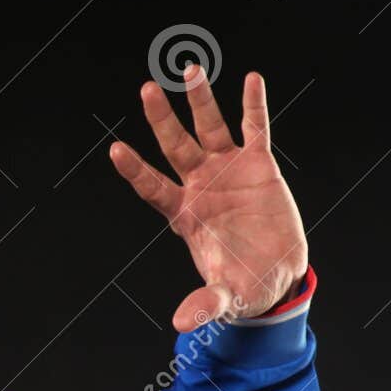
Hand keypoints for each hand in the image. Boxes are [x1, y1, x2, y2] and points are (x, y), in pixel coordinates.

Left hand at [109, 66, 307, 329]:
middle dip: (161, 118)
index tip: (115, 150)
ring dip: (201, 99)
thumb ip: (203, 304)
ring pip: (210, 127)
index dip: (135, 170)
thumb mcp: (224, 297)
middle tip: (146, 88)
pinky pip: (255, 128)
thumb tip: (182, 323)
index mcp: (184, 214)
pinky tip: (251, 78)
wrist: (275, 275)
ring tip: (189, 68)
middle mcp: (200, 186)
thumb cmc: (241, 285)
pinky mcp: (259, 165)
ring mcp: (228, 172)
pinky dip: (253, 105)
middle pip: (175, 146)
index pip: (152, 187)